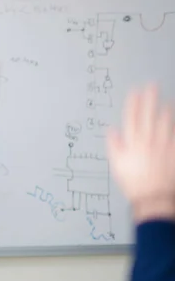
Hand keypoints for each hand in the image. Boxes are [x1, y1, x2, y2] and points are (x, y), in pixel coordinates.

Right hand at [107, 85, 174, 220]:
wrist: (153, 196)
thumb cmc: (133, 183)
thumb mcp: (117, 165)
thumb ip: (114, 145)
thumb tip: (112, 131)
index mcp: (132, 143)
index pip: (132, 118)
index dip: (133, 103)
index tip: (135, 91)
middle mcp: (147, 141)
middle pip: (148, 115)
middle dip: (150, 98)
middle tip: (152, 84)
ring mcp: (163, 145)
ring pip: (164, 122)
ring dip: (164, 108)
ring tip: (165, 98)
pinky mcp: (174, 151)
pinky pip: (174, 133)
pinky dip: (174, 124)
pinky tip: (174, 117)